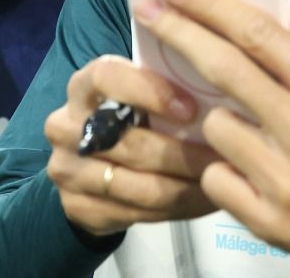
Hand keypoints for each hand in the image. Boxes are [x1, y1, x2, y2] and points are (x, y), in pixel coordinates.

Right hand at [45, 54, 219, 236]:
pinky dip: (176, 209)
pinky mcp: (76, 207)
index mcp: (83, 86)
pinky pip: (135, 214)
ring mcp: (67, 170)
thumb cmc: (127, 118)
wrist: (88, 167)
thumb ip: (166, 88)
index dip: (150, 92)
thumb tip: (224, 92)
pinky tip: (202, 200)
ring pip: (138, 187)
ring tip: (222, 182)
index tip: (191, 109)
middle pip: (130, 144)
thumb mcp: (139, 94)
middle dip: (186, 154)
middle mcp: (65, 126)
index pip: (106, 77)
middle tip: (225, 156)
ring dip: (188, 188)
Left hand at [137, 0, 289, 262]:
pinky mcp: (269, 220)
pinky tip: (239, 169)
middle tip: (150, 13)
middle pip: (228, 70)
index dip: (214, 7)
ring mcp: (289, 180)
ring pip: (214, 127)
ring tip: (239, 128)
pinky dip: (218, 169)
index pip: (261, 35)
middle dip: (181, 35)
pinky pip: (213, 178)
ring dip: (213, 121)